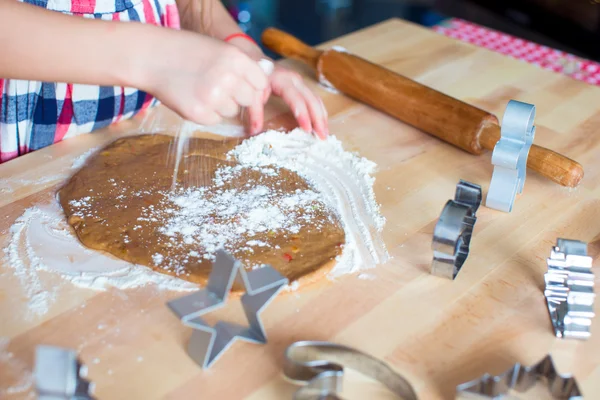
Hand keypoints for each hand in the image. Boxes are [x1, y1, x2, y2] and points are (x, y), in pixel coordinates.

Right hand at [137, 29, 267, 124]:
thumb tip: (267, 82)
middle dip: (238, 97)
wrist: (152, 57)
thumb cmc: (188, 52)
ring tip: (202, 89)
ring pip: (233, 111)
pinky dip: (207, 113)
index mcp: (236, 58)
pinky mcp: (199, 114)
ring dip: (222, 105)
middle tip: (218, 86)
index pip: (261, 83)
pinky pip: (216, 120)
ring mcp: (213, 97)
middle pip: (250, 100)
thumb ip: (243, 67)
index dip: (253, 86)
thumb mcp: (219, 49)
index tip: (243, 85)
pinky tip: (193, 98)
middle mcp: (227, 78)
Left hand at [228, 37, 328, 139]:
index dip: (303, 114)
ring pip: (316, 100)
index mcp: (283, 80)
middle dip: (318, 119)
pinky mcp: (302, 87)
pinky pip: (315, 100)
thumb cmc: (253, 79)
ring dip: (322, 117)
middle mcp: (295, 81)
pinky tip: (322, 125)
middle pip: (312, 100)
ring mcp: (301, 83)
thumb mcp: (251, 93)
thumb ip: (253, 112)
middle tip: (322, 137)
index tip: (307, 129)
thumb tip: (254, 131)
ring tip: (324, 134)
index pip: (296, 99)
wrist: (256, 62)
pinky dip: (320, 113)